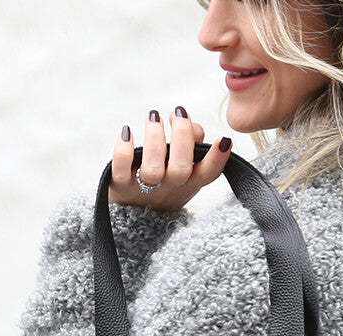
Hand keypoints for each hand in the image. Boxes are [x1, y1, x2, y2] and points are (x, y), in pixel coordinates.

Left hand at [108, 107, 232, 212]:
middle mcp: (169, 188)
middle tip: (177, 113)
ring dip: (154, 139)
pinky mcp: (120, 186)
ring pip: (152, 170)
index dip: (217, 159)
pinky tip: (127, 132)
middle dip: (181, 137)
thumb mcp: (186, 170)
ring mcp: (144, 189)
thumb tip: (192, 125)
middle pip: (180, 169)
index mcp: (189, 183)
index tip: (222, 140)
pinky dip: (123, 150)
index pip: (208, 174)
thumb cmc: (163, 183)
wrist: (133, 215)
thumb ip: (193, 145)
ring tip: (153, 117)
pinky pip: (120, 169)